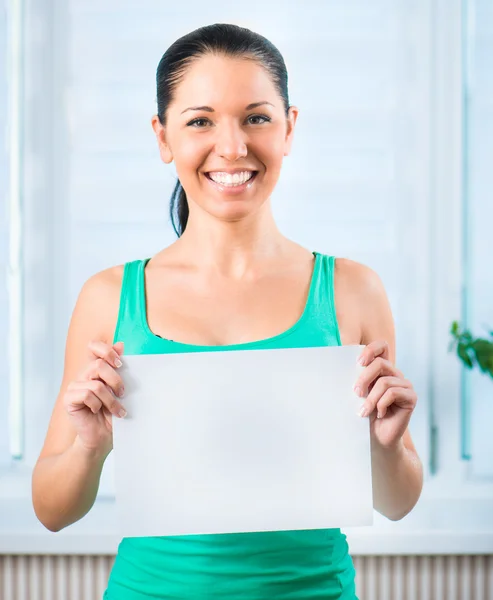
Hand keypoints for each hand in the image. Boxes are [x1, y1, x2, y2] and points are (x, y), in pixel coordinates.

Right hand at [63, 341, 125, 455]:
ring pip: (96, 384)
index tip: (120, 363)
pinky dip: (97, 405)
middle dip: (115, 381)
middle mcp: (83, 375)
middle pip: (99, 365)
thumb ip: (118, 368)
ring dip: (110, 400)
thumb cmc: (113, 414)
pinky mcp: (68, 399)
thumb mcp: (120, 389)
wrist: (102, 438)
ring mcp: (74, 386)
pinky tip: (97, 412)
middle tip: (122, 394)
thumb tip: (121, 344)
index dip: (106, 350)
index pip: (94, 346)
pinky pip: (87, 395)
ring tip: (117, 410)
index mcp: (95, 369)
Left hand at [355, 341, 416, 449]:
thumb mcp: (360, 392)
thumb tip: (344, 365)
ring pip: (384, 382)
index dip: (371, 349)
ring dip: (370, 398)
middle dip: (364, 378)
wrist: (377, 437)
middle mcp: (396, 374)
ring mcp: (405, 385)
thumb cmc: (366, 413)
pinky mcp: (411, 397)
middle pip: (380, 364)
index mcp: (383, 369)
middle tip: (356, 392)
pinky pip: (392, 393)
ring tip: (363, 411)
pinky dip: (381, 404)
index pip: (382, 347)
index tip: (358, 362)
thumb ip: (358, 378)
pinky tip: (380, 414)